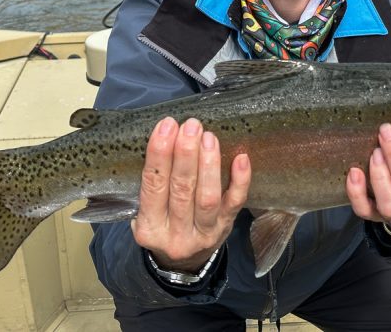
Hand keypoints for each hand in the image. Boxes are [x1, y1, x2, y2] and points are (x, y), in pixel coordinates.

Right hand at [131, 117, 250, 271]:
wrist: (184, 264)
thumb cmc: (164, 224)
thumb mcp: (148, 212)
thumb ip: (153, 183)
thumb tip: (165, 136)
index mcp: (149, 228)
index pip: (152, 187)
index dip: (160, 154)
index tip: (166, 126)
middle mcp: (175, 234)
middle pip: (181, 190)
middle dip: (186, 154)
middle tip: (191, 126)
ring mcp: (204, 233)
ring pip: (207, 198)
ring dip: (209, 164)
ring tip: (209, 137)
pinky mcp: (226, 228)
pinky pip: (235, 204)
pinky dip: (240, 181)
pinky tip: (241, 159)